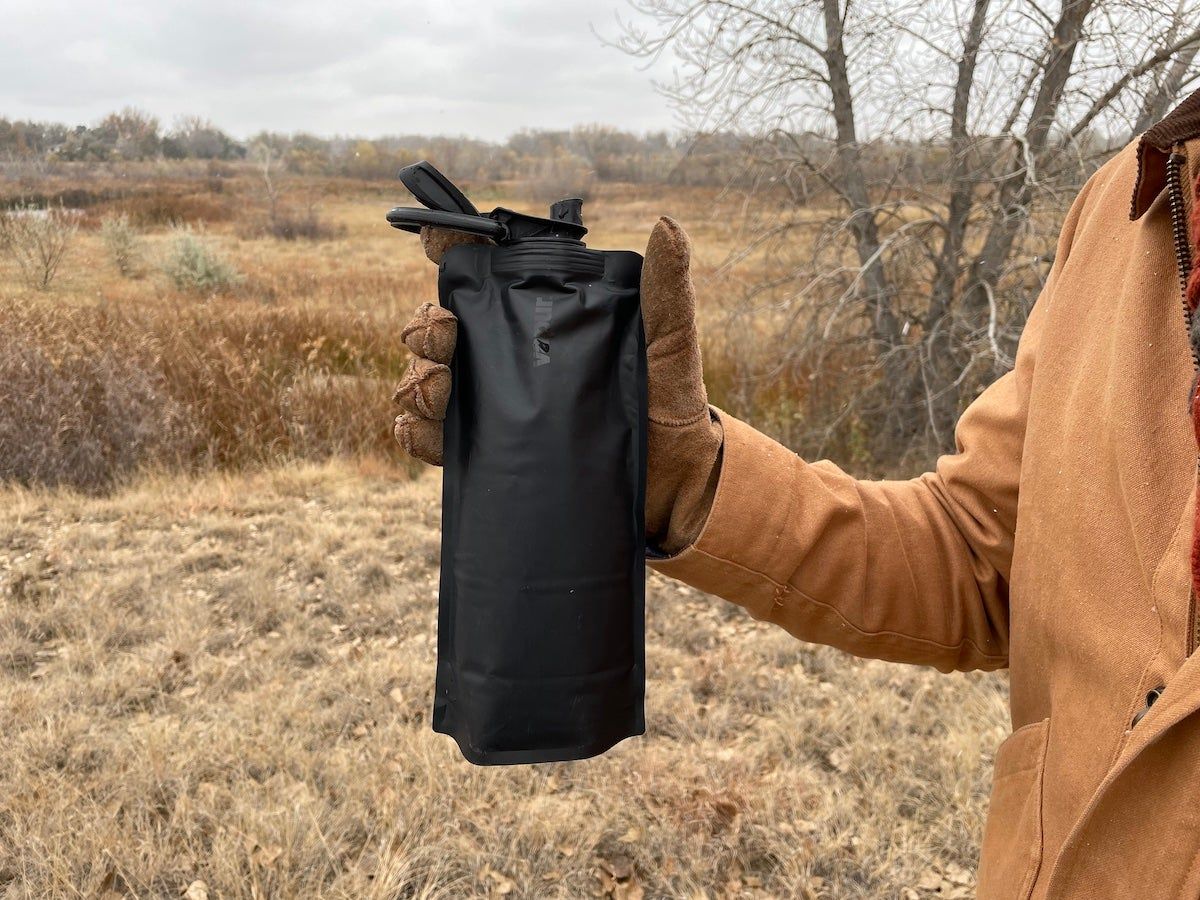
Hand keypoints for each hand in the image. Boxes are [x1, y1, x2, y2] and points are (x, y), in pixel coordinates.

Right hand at [393, 218, 721, 553]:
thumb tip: (666, 224)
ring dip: (416, 377)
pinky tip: (414, 427)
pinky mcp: (491, 454)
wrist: (675, 479)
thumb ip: (665, 288)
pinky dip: (413, 432)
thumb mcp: (668, 340)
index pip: (483, 277)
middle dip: (425, 325)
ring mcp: (495, 406)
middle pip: (439, 329)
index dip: (450, 251)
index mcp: (539, 318)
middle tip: (443, 331)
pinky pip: (435, 441)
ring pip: (427, 382)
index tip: (436, 240)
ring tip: (436, 384)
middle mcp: (508, 357)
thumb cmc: (670, 399)